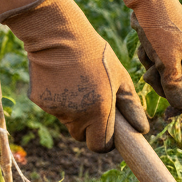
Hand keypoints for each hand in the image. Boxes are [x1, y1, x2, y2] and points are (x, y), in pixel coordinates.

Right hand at [0, 0, 148, 152]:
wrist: (57, 35)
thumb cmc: (96, 55)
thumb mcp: (121, 77)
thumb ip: (132, 106)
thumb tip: (142, 129)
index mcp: (99, 111)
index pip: (100, 146)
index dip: (106, 142)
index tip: (110, 133)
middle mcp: (76, 115)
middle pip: (82, 137)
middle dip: (90, 128)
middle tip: (96, 104)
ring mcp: (55, 109)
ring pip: (68, 122)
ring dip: (76, 111)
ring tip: (80, 83)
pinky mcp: (39, 101)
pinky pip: (55, 109)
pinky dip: (60, 100)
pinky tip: (64, 79)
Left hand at [109, 0, 181, 111]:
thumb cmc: (158, 26)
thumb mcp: (166, 60)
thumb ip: (175, 85)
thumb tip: (181, 105)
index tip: (175, 118)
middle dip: (166, 85)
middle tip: (152, 76)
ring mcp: (179, 49)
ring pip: (168, 74)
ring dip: (154, 71)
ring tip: (147, 56)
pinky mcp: (166, 44)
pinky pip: (158, 62)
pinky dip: (149, 59)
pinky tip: (144, 47)